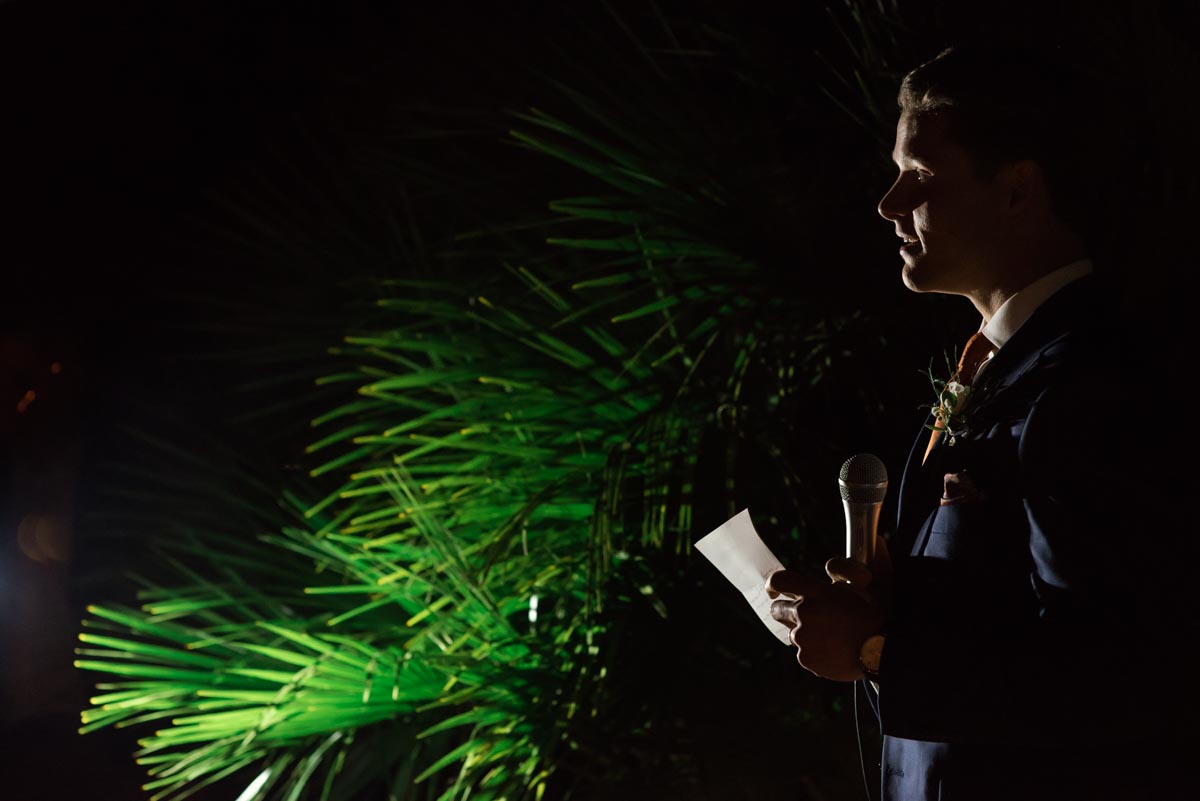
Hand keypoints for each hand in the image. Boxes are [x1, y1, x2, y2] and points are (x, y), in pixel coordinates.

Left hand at [766, 539, 889, 681]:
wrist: (886, 654)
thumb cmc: (883, 616)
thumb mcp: (881, 584)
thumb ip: (876, 560)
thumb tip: (878, 540)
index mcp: (818, 592)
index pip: (781, 581)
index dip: (774, 584)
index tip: (774, 589)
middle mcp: (805, 613)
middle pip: (778, 609)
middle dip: (789, 611)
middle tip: (808, 616)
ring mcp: (803, 638)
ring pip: (793, 633)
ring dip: (805, 633)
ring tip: (829, 637)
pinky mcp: (806, 659)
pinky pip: (804, 654)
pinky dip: (815, 654)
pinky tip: (834, 652)